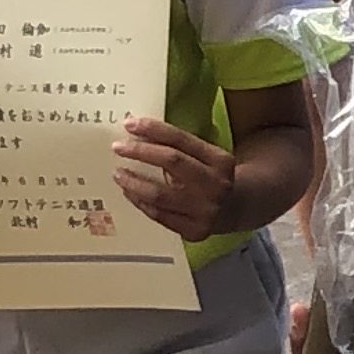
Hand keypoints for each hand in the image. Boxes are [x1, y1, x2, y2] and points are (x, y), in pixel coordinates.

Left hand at [112, 116, 237, 241]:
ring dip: (133, 182)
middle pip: (172, 162)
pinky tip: (130, 193)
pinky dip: (140, 202)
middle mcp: (216, 184)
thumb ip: (181, 147)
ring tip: (118, 173)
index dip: (154, 130)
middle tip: (118, 147)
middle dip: (141, 152)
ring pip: (160, 194)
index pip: (183, 140)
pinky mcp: (194, 230)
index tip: (130, 123)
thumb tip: (139, 134)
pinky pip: (159, 215)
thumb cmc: (211, 176)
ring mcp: (205, 210)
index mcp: (220, 160)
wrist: (234, 208)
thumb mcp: (208, 157)